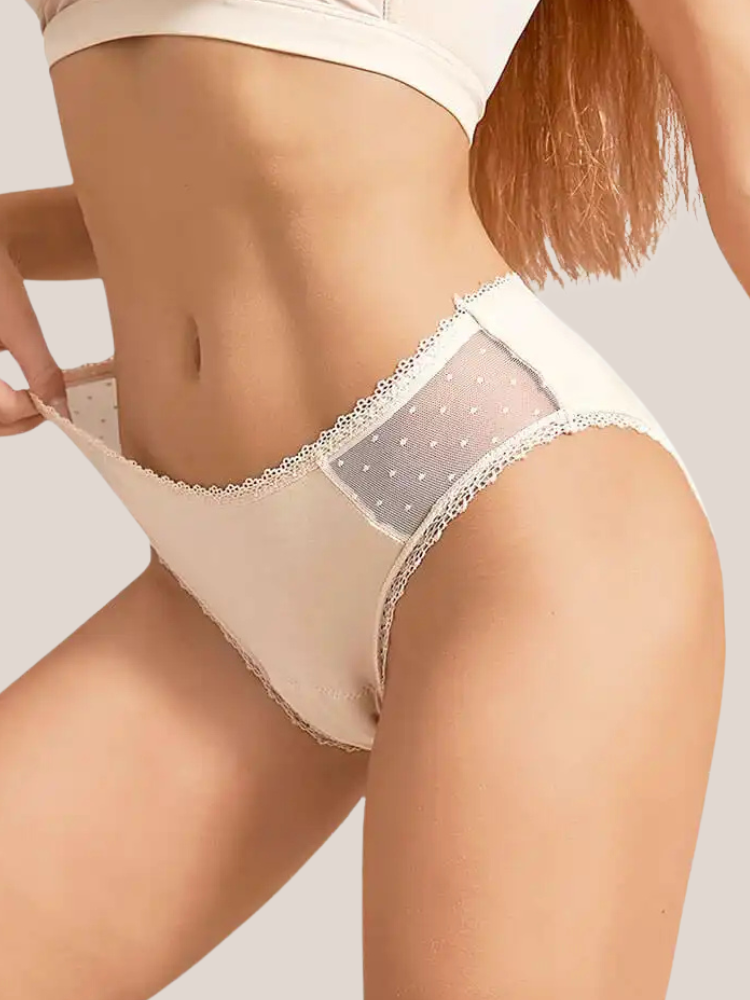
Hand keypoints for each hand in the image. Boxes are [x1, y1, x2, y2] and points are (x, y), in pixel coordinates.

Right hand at [0, 242, 70, 435]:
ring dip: (4, 416)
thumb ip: (40, 369)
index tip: (52, 400)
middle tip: (44, 405)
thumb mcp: (17, 322)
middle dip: (18, 421)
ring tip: (27, 399)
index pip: (2, 410)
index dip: (31, 412)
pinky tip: (8, 390)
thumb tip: (60, 409)